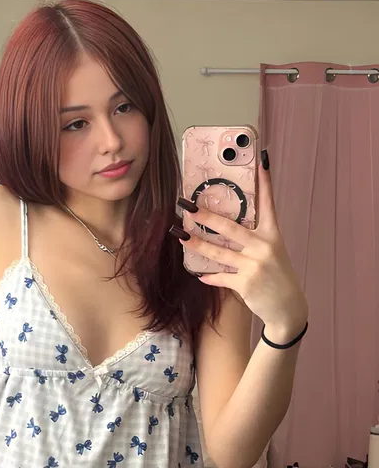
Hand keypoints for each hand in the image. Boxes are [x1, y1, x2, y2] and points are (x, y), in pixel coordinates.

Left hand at [179, 157, 308, 342]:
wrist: (287, 308)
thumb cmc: (276, 277)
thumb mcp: (272, 253)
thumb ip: (253, 240)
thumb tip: (226, 229)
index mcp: (272, 235)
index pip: (268, 203)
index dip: (265, 182)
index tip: (261, 159)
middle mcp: (264, 246)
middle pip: (230, 227)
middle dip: (206, 217)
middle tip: (188, 207)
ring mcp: (254, 265)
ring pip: (219, 252)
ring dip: (197, 244)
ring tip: (181, 236)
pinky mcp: (246, 283)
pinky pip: (220, 277)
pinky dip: (209, 276)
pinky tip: (199, 274)